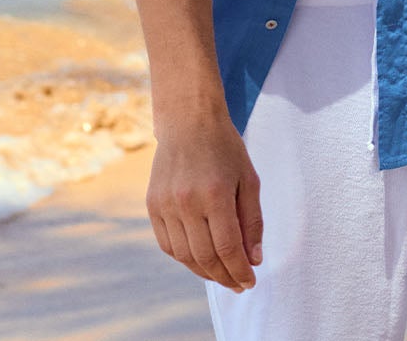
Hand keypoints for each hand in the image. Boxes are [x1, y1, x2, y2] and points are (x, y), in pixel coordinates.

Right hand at [146, 109, 262, 290]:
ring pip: (184, 255)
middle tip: (238, 284)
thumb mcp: (249, 180)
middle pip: (206, 257)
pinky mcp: (152, 205)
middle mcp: (186, 202)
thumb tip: (254, 260)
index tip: (250, 282)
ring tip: (221, 275)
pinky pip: (167, 244)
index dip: (240, 271)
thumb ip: (252, 222)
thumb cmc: (224, 149)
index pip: (228, 248)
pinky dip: (184, 258)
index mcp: (214, 194)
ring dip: (204, 272)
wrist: (187, 122)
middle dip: (225, 277)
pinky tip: (199, 259)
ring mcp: (165, 204)